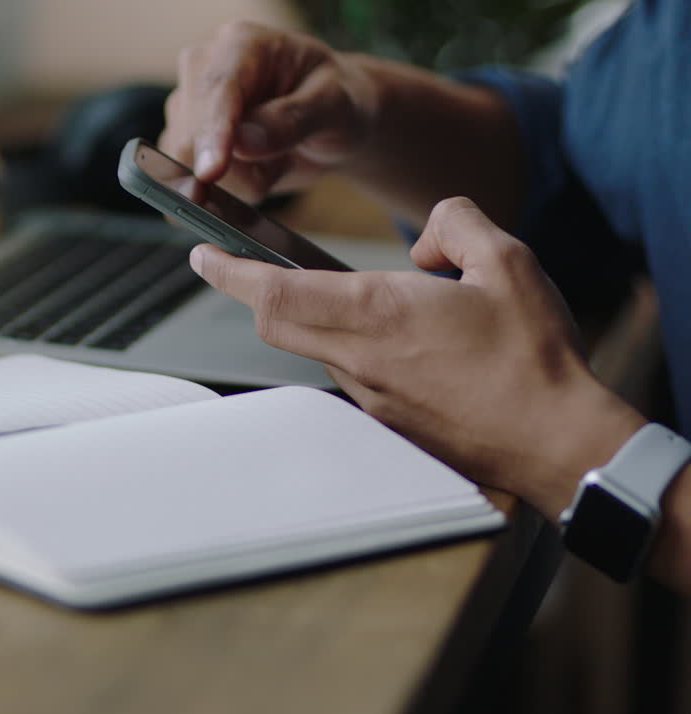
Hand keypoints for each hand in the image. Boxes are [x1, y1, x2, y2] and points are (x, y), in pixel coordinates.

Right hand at [159, 21, 378, 202]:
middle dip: (235, 170)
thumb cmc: (335, 101)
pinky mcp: (182, 140)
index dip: (212, 132)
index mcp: (241, 45)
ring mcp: (187, 106)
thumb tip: (243, 142)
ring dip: (234, 181)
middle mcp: (203, 69)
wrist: (329, 123)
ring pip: (185, 165)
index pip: (216, 89)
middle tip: (280, 163)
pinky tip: (253, 173)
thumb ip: (292, 119)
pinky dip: (221, 191)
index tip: (212, 171)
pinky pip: (183, 181)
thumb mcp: (334, 105)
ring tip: (271, 161)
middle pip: (190, 136)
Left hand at [189, 197, 646, 517]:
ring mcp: (369, 396)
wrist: (557, 443)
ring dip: (307, 316)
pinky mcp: (388, 420)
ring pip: (314, 347)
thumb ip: (457, 225)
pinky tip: (391, 336)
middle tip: (235, 266)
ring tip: (338, 290)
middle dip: (249, 291)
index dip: (229, 272)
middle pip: (275, 322)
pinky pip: (349, 372)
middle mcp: (360, 358)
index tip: (202, 255)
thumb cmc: (534, 357)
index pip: (275, 290)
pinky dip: (347, 345)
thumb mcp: (507, 261)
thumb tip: (425, 239)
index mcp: (378, 313)